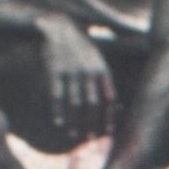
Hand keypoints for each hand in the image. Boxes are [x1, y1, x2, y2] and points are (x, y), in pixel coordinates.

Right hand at [36, 17, 115, 139]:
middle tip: (90, 139)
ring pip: (74, 102)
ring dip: (75, 121)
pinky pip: (56, 95)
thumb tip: (114, 106)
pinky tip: (58, 122)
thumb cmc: (82, 50)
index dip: (109, 117)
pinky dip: (58, 110)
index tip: (108, 132)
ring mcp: (71, 72)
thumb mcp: (98, 61)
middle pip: (92, 105)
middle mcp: (88, 72)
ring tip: (74, 135)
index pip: (109, 100)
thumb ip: (104, 82)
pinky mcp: (54, 70)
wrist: (60, 29)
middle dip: (92, 124)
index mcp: (103, 71)